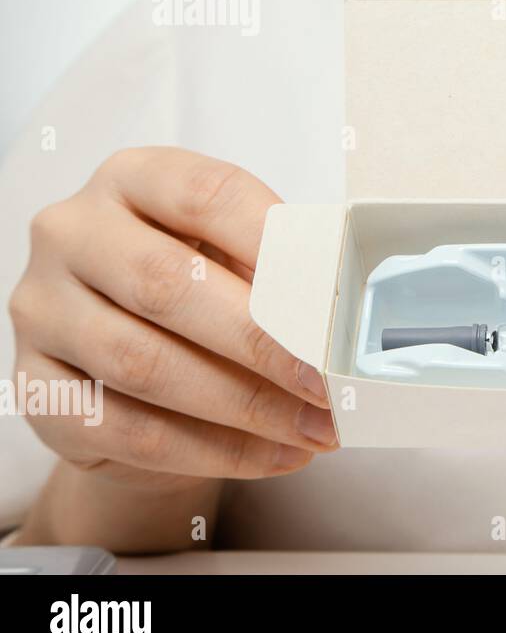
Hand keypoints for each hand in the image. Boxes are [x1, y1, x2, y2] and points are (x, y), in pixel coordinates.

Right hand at [8, 147, 336, 489]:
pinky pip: (128, 430)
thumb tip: (342, 317)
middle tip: (326, 383)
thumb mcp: (238, 256)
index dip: (275, 247)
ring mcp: (43, 309)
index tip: (330, 301)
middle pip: (167, 285)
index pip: (207, 195)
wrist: (129, 365)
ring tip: (314, 429)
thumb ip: (281, 269)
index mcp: (133, 178)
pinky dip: (214, 450)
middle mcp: (74, 233)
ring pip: (146, 365)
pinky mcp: (35, 387)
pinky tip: (274, 454)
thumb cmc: (199, 290)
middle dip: (262, 343)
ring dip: (246, 407)